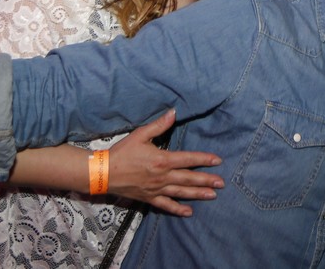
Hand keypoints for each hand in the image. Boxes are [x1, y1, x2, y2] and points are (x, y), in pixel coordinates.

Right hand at [108, 109, 223, 215]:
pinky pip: (166, 206)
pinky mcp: (149, 198)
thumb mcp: (140, 135)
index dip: (204, 160)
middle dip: (207, 180)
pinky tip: (188, 212)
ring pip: (181, 193)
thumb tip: (174, 112)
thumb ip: (159, 125)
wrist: (103, 173)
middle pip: (189, 178)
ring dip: (198, 194)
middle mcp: (162, 176)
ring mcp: (156, 189)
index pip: (188, 159)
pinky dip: (177, 209)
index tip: (218, 161)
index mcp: (162, 160)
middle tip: (222, 183)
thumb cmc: (122, 152)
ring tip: (212, 196)